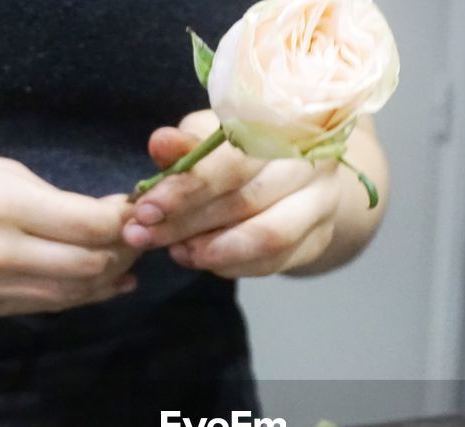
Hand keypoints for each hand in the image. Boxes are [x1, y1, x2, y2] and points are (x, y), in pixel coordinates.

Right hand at [0, 150, 139, 316]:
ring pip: (73, 292)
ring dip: (108, 278)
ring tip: (124, 260)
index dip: (124, 221)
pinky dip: (81, 295)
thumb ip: (51, 197)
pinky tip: (103, 283)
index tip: (138, 211)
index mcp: (1, 203)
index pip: (89, 224)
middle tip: (138, 237)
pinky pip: (48, 306)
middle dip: (124, 252)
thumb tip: (108, 217)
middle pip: (89, 264)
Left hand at [123, 111, 345, 278]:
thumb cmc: (242, 151)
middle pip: (247, 200)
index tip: (145, 208)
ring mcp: (321, 202)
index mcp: (281, 124)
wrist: (294, 175)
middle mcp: (310, 161)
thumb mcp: (211, 138)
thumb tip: (161, 143)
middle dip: (187, 223)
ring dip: (213, 251)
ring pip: (268, 236)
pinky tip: (201, 258)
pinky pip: (275, 262)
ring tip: (175, 251)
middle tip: (143, 236)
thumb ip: (187, 145)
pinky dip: (232, 265)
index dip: (187, 186)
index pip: (233, 161)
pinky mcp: (319, 238)